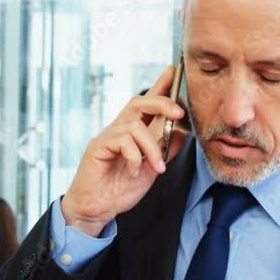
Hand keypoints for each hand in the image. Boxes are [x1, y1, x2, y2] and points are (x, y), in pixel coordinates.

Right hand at [61, 65, 186, 236]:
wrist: (97, 209)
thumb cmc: (119, 189)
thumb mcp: (151, 170)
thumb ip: (164, 151)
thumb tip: (181, 133)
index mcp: (133, 132)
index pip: (147, 104)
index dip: (160, 86)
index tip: (173, 70)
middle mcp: (119, 129)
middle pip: (139, 102)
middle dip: (162, 102)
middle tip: (179, 114)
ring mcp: (107, 136)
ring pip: (135, 126)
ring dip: (152, 147)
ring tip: (157, 167)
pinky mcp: (98, 146)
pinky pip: (122, 140)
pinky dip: (134, 157)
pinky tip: (133, 171)